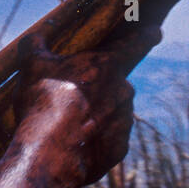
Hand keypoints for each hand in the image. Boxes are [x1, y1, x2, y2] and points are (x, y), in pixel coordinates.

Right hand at [12, 25, 161, 185]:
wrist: (48, 155)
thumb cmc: (41, 104)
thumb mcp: (32, 66)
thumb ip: (36, 45)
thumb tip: (35, 36)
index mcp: (106, 66)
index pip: (136, 43)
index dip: (147, 36)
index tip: (156, 32)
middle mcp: (123, 91)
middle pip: (115, 83)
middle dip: (98, 88)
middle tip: (71, 98)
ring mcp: (124, 121)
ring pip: (113, 111)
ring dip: (97, 113)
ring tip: (67, 124)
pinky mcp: (119, 148)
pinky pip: (109, 137)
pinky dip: (96, 138)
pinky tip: (75, 142)